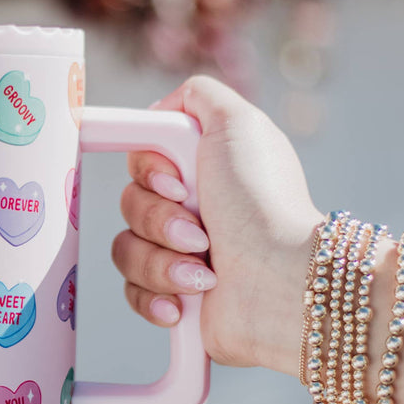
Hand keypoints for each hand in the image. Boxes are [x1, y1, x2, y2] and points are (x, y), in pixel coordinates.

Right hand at [112, 76, 323, 373]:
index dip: (148, 172)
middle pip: (129, 204)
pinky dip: (154, 297)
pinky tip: (183, 305)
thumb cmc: (262, 204)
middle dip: (158, 221)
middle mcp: (191, 209)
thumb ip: (198, 97)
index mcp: (203, 171)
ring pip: (125, 250)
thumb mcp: (238, 123)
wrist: (277, 283)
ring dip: (160, 263)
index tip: (176, 183)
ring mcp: (180, 255)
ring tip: (203, 276)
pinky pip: (131, 292)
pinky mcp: (174, 297)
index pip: (142, 162)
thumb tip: (161, 109)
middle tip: (201, 234)